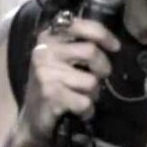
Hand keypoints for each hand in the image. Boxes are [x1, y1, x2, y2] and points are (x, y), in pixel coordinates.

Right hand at [17, 15, 120, 146]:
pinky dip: (87, 110)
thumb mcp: (60, 58)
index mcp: (47, 37)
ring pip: (91, 81)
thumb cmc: (52, 86)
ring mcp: (45, 73)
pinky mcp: (51, 95)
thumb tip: (110, 40)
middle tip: (99, 77)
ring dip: (92, 93)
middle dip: (102, 68)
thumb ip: (78, 43)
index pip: (82, 26)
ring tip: (80, 96)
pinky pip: (85, 101)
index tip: (115, 47)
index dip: (103, 35)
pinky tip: (76, 110)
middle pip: (91, 51)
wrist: (31, 120)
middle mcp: (43, 51)